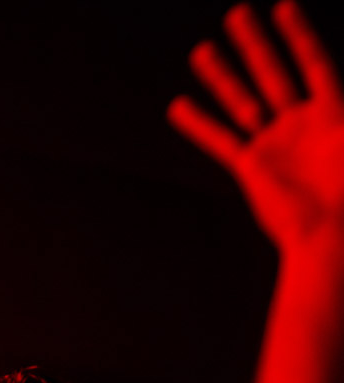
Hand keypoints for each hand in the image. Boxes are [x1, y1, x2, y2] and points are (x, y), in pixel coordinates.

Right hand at [168, 2, 343, 247]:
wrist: (328, 235)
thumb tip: (340, 85)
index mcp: (332, 114)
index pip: (314, 64)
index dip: (299, 35)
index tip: (283, 8)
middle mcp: (300, 126)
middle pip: (274, 73)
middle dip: (255, 44)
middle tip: (237, 13)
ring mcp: (274, 146)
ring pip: (243, 101)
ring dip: (222, 75)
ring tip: (202, 50)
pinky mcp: (252, 169)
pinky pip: (221, 140)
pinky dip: (200, 124)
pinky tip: (179, 107)